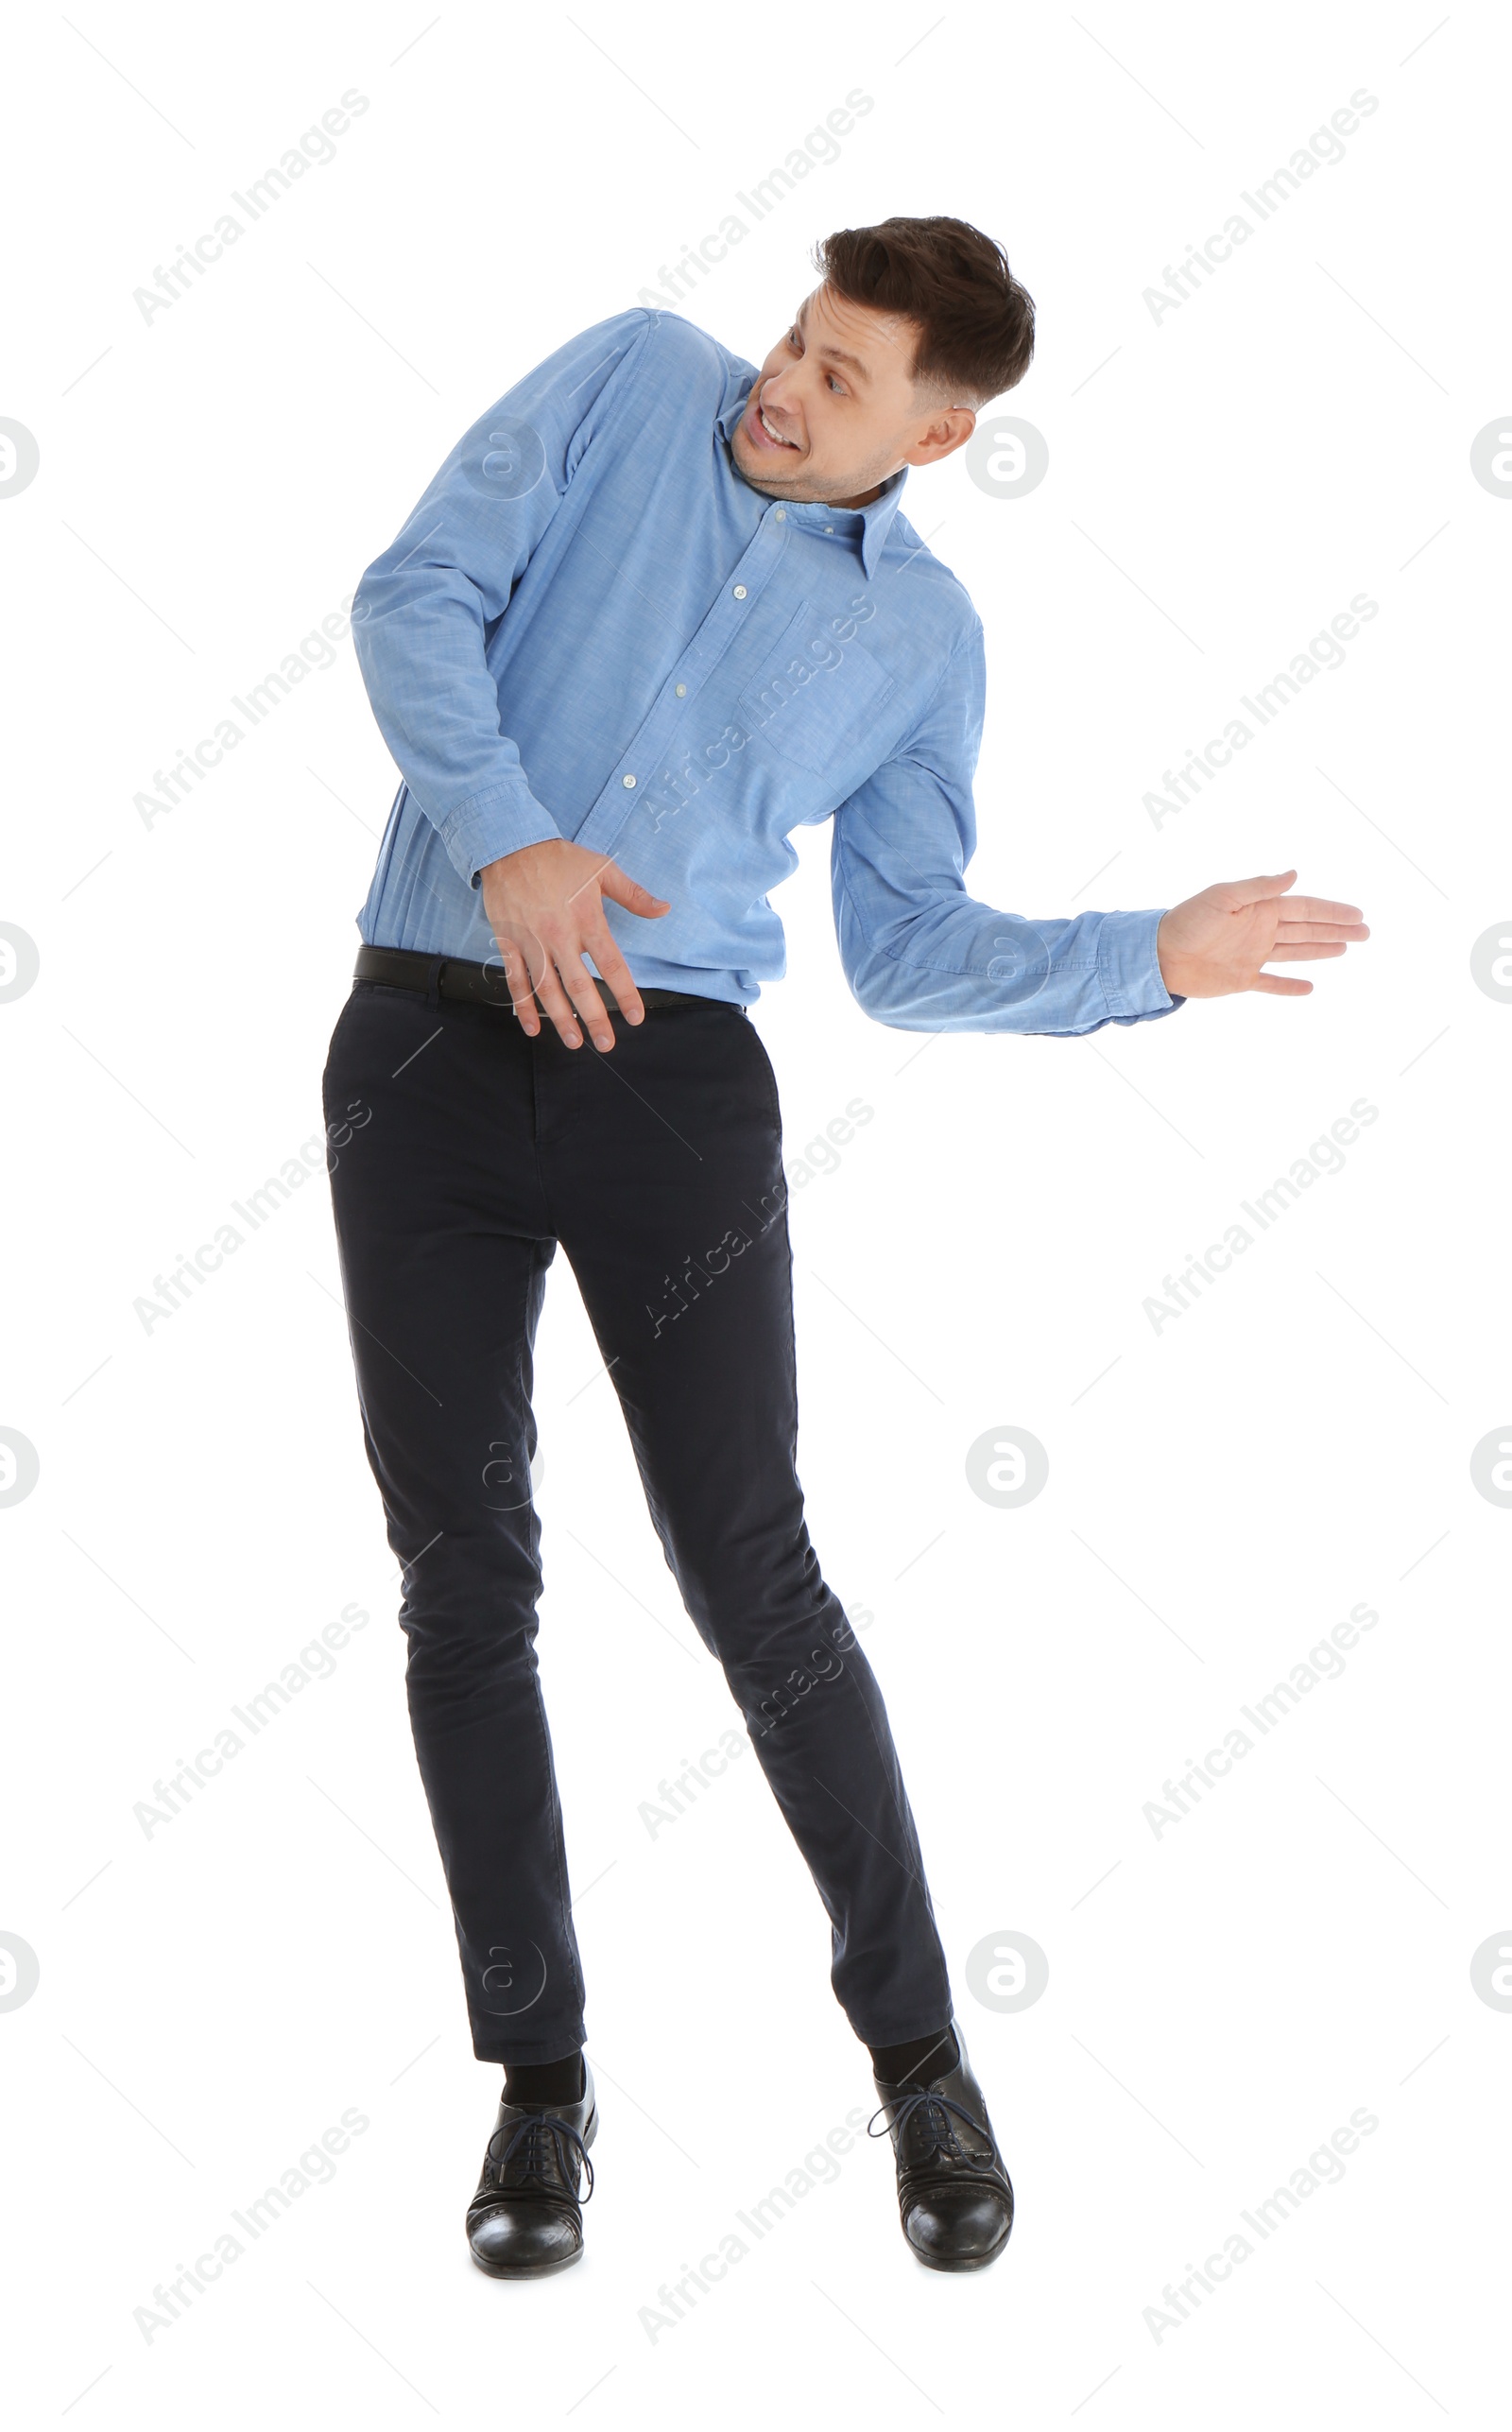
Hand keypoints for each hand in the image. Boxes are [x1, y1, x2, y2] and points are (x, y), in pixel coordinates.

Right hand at [478, 839, 669, 1050]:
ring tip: (575, 1043)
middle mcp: (559, 936)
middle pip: (580, 986)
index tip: (636, 1017)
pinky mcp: (510, 943)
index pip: (611, 964)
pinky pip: (517, 981)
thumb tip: (664, 909)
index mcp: (587, 920)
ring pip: (547, 989)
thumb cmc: (559, 858)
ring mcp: (532, 942)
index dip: (625, 993)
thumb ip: (634, 895)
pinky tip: (534, 1027)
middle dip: (595, 1018)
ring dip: (561, 1020)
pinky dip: (524, 1006)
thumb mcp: (602, 869)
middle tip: (606, 1044)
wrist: (510, 845)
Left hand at [1156, 870, 1367, 999]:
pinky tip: (1309, 988)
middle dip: (1337, 930)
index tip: (1358, 915)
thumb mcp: (1223, 897)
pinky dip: (1289, 987)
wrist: (1160, 955)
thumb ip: (1259, 887)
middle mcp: (1261, 930)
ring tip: (1346, 949)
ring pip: (1296, 952)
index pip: (1306, 908)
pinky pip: (1272, 984)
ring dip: (1321, 950)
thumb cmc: (1188, 920)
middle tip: (1366, 932)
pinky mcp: (1241, 979)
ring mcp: (1253, 955)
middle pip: (1308, 929)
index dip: (1333, 911)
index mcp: (1260, 909)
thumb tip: (1294, 874)